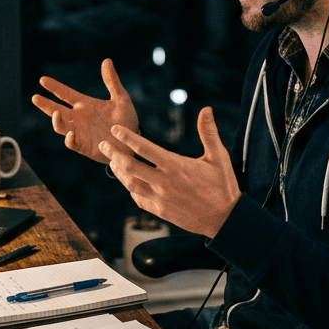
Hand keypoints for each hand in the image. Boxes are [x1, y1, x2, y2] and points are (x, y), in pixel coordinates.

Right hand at [32, 58, 139, 163]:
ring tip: (56, 114)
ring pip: (60, 126)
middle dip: (45, 104)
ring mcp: (80, 132)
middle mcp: (78, 118)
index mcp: (85, 105)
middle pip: (56, 110)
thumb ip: (112, 81)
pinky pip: (72, 143)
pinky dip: (69, 139)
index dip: (54, 87)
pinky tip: (70, 134)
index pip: (65, 94)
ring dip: (56, 121)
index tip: (42, 79)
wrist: (132, 142)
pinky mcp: (84, 146)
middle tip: (35, 97)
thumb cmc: (126, 120)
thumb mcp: (121, 99)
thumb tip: (106, 60)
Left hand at [99, 106, 239, 237]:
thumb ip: (209, 132)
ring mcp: (161, 198)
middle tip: (103, 145)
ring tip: (111, 162)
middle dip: (114, 154)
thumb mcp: (219, 157)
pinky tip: (128, 182)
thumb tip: (206, 109)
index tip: (114, 129)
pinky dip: (131, 189)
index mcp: (176, 166)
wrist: (225, 219)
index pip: (144, 148)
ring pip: (131, 184)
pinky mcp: (161, 211)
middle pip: (130, 167)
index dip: (127, 137)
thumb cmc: (223, 186)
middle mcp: (164, 182)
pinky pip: (139, 199)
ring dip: (119, 172)